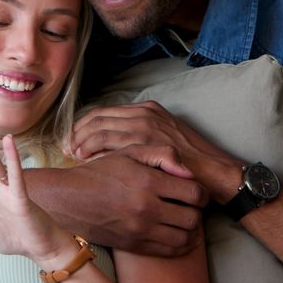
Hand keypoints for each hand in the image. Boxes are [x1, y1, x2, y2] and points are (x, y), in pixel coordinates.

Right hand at [46, 146, 208, 255]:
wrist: (67, 200)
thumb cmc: (99, 173)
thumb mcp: (128, 153)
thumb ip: (161, 155)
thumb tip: (189, 172)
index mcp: (147, 181)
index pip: (194, 192)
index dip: (201, 192)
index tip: (196, 191)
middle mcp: (146, 208)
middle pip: (193, 217)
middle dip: (197, 211)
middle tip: (191, 206)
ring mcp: (140, 230)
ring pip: (184, 238)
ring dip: (190, 230)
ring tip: (184, 220)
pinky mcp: (134, 246)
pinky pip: (169, 251)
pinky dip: (179, 245)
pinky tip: (176, 234)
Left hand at [71, 101, 243, 201]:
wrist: (216, 172)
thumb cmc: (191, 162)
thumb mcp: (163, 139)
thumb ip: (140, 136)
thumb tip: (111, 144)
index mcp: (147, 110)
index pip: (105, 112)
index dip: (84, 125)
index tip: (71, 139)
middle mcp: (145, 114)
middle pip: (98, 118)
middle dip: (77, 133)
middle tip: (65, 148)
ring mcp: (147, 128)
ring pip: (101, 131)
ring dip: (83, 144)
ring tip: (73, 156)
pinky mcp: (148, 145)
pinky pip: (112, 146)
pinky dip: (97, 154)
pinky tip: (89, 164)